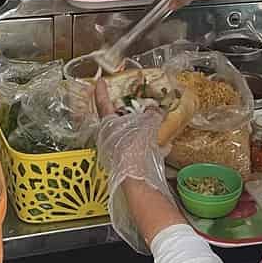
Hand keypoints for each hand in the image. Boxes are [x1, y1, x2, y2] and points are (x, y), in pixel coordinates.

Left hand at [95, 81, 174, 252]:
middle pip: (114, 119)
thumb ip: (151, 115)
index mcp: (108, 125)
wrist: (136, 181)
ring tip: (151, 119)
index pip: (102, 103)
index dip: (101, 90)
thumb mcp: (146, 126)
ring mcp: (115, 151)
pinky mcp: (125, 163)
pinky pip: (135, 147)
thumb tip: (156, 109)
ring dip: (136, 126)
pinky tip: (161, 143)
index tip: (100, 81)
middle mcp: (108, 137)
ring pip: (125, 133)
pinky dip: (146, 141)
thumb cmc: (135, 151)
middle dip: (123, 110)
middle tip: (131, 100)